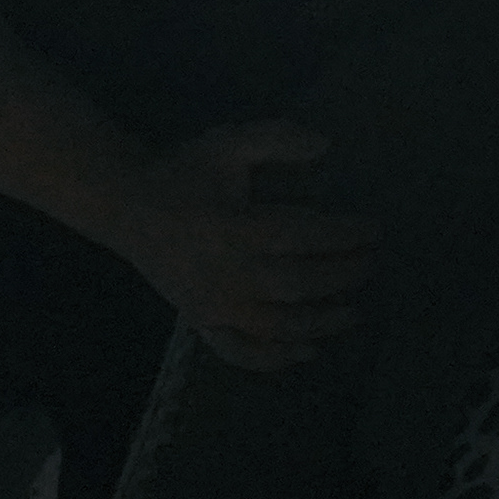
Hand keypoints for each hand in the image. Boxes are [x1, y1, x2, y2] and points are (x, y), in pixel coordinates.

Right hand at [108, 119, 380, 372]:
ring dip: (319, 323)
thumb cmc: (184, 172)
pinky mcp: (200, 321)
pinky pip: (238, 352)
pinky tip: (307, 352)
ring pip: (274, 327)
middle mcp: (223, 273)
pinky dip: (273, 360)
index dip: (343, 235)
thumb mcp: (229, 143)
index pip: (302, 236)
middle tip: (371, 264)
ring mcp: (210, 304)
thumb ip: (276, 138)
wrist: (125, 205)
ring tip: (354, 312)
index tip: (373, 229)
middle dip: (341, 277)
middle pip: (296, 284)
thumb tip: (325, 145)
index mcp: (232, 227)